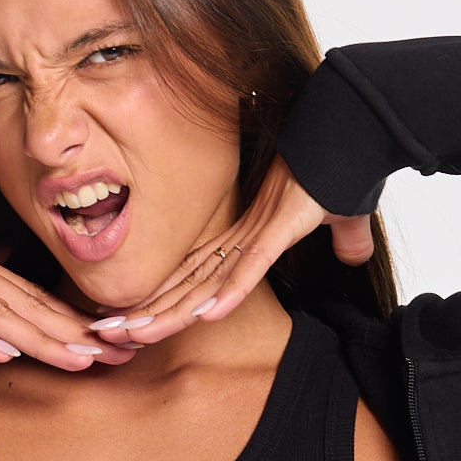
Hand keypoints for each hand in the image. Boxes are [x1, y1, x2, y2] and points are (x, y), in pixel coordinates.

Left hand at [91, 154, 373, 347]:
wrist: (351, 126)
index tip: (132, 326)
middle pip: (186, 286)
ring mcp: (257, 232)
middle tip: (104, 334)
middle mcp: (240, 238)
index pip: (195, 280)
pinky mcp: (279, 228)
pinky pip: (249, 266)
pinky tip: (204, 316)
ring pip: (205, 283)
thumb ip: (343, 241)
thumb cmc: (340, 168)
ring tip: (131, 334)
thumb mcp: (340, 218)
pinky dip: (229, 292)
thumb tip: (356, 257)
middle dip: (146, 314)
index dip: (164, 305)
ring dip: (169, 312)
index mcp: (245, 238)